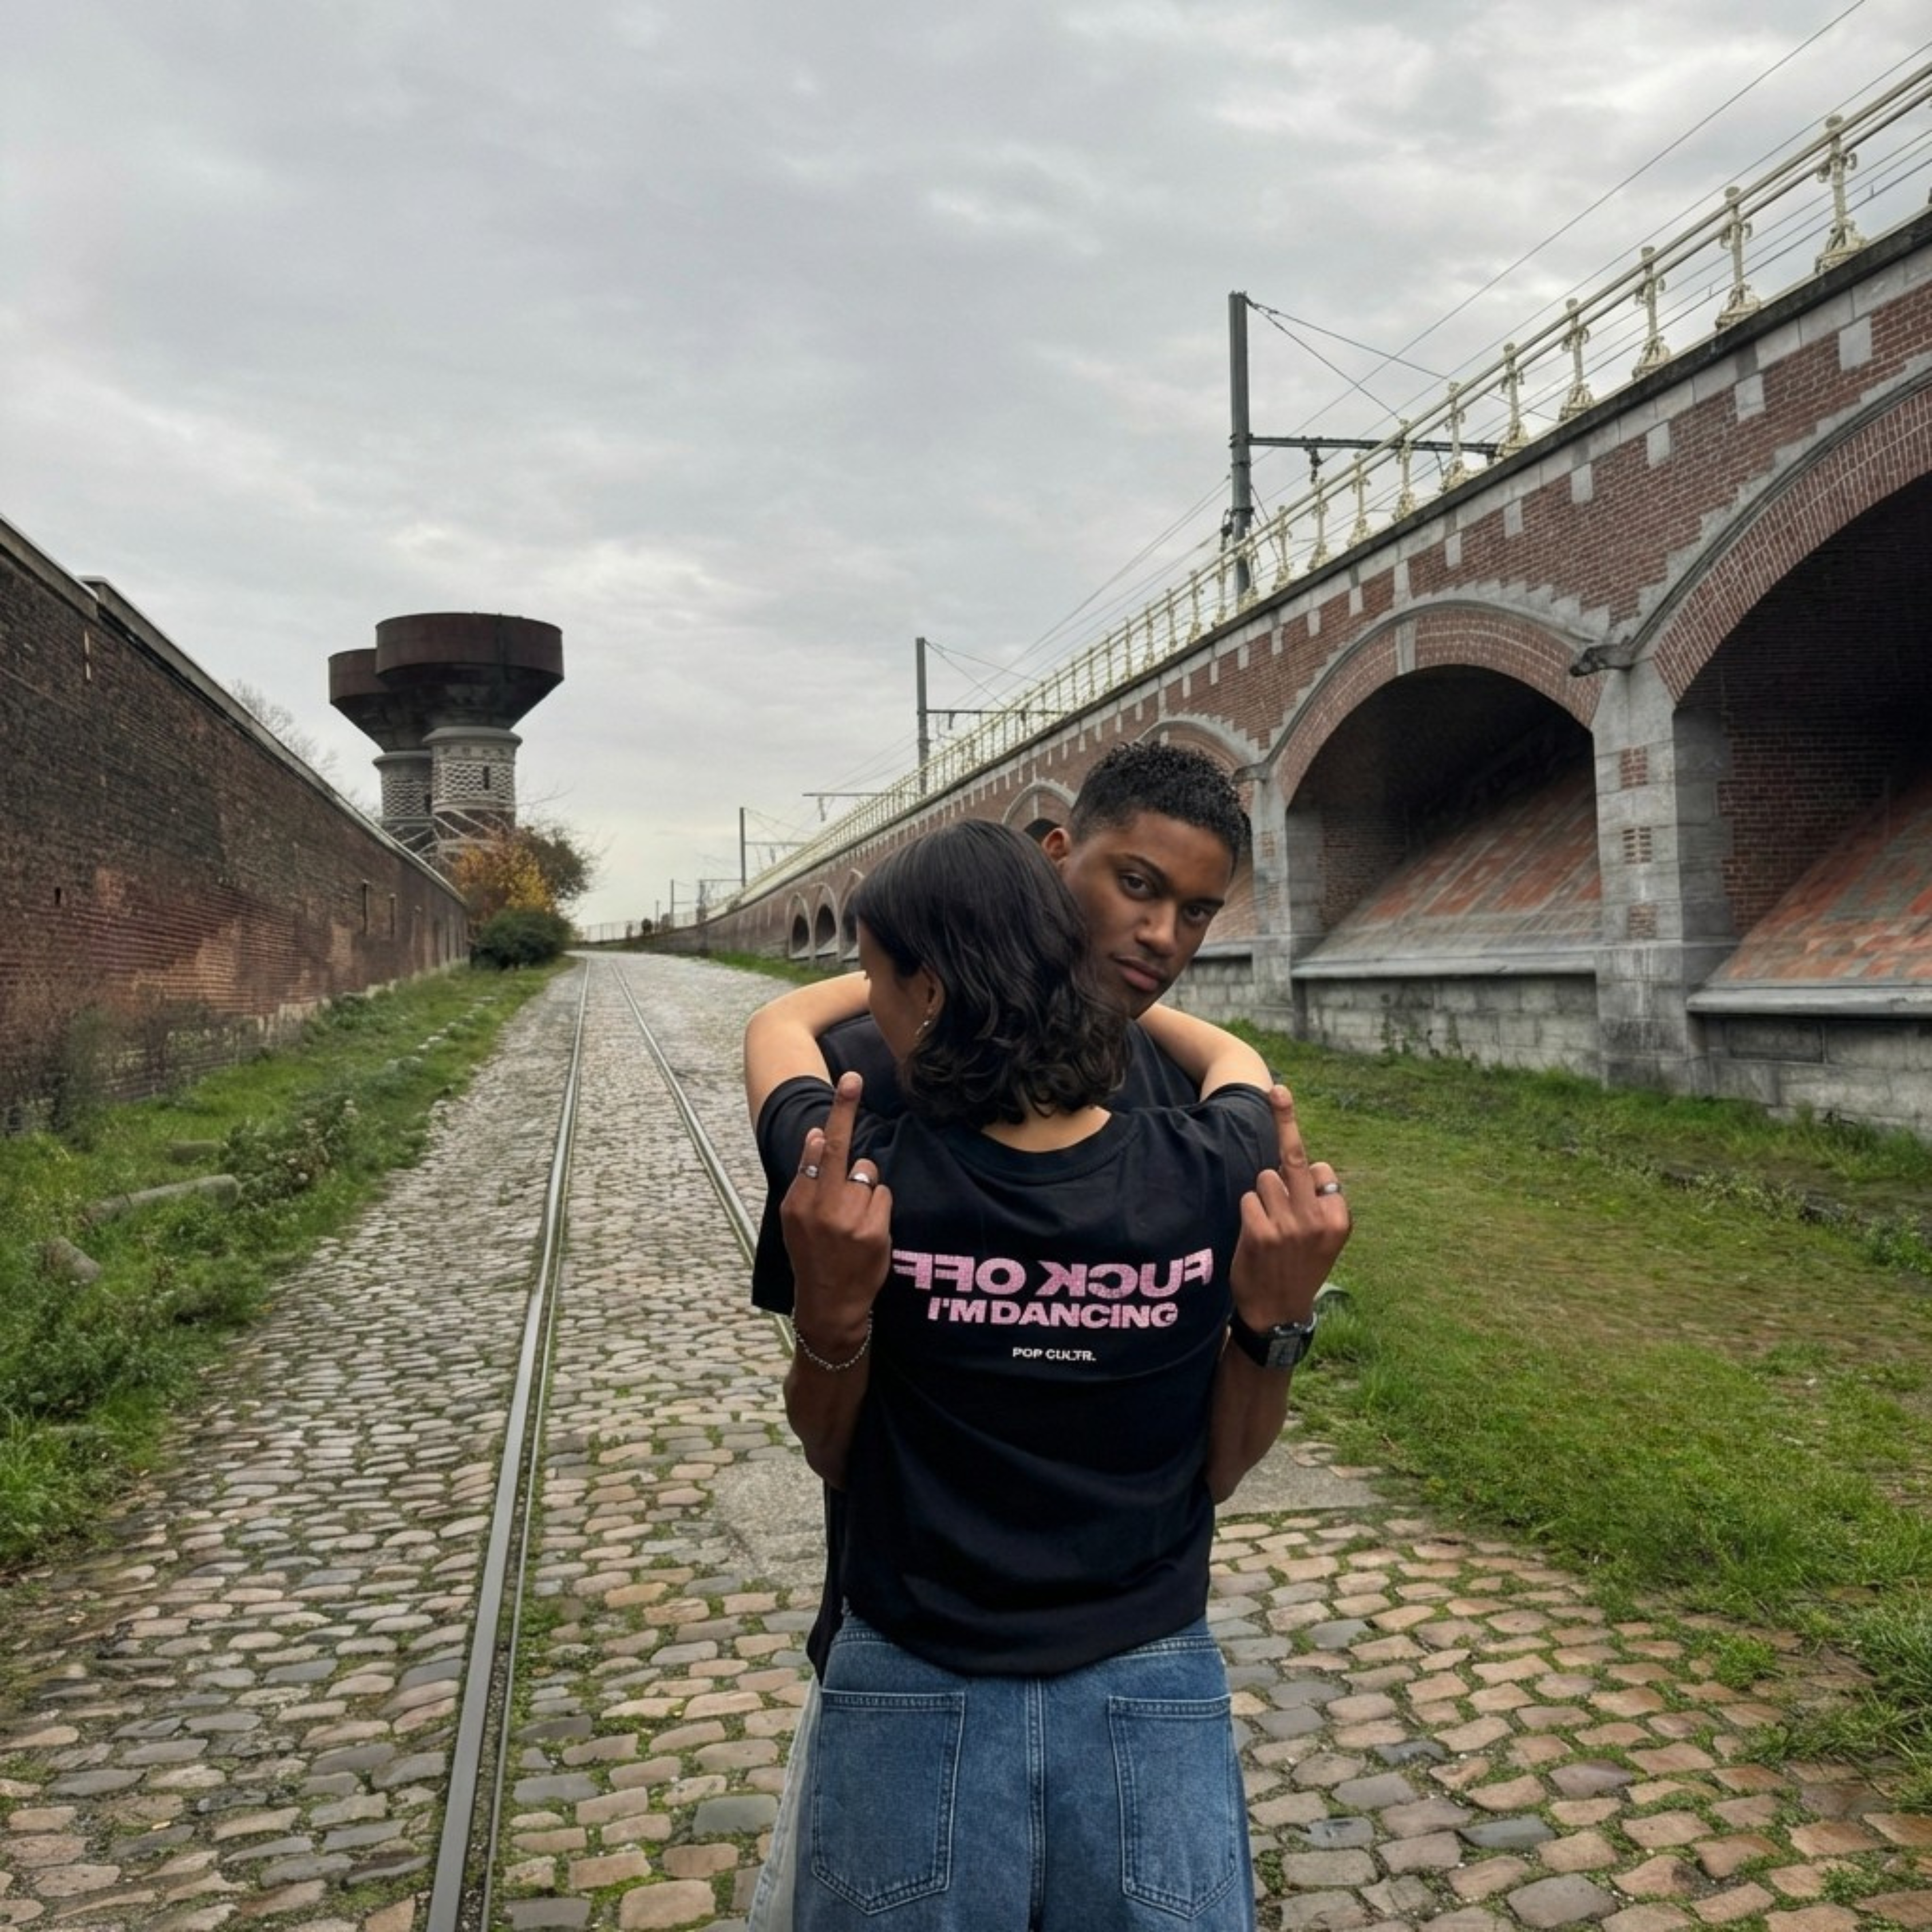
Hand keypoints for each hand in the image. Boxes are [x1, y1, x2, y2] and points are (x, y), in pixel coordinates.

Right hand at [779, 1071, 891, 1353]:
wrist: (830, 1303)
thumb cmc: (815, 1256)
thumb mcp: (797, 1221)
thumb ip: (806, 1180)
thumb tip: (815, 1136)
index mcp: (797, 1202)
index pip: (814, 1151)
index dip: (829, 1121)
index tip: (843, 1087)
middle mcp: (819, 1206)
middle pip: (836, 1147)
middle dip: (844, 1109)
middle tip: (852, 1079)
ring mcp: (848, 1218)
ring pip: (868, 1173)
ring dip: (866, 1185)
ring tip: (855, 1215)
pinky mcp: (874, 1230)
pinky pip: (884, 1196)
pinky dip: (879, 1205)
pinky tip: (868, 1227)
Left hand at [1230, 1085, 1350, 1329]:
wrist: (1279, 1313)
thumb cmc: (1300, 1267)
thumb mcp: (1324, 1238)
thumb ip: (1317, 1201)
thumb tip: (1306, 1160)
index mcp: (1339, 1218)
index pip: (1322, 1169)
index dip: (1310, 1176)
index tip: (1309, 1183)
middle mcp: (1317, 1219)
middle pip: (1297, 1157)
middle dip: (1287, 1118)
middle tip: (1278, 1089)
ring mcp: (1288, 1225)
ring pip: (1266, 1178)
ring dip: (1263, 1195)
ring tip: (1270, 1227)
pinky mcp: (1260, 1232)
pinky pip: (1248, 1198)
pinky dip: (1249, 1210)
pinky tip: (1255, 1236)